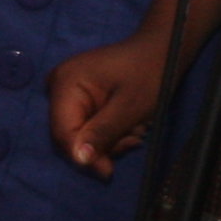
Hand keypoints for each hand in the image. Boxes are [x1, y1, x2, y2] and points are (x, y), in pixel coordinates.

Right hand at [49, 30, 172, 177]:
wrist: (161, 50)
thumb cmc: (149, 73)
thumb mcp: (129, 107)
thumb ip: (102, 133)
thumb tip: (80, 160)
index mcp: (66, 83)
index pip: (63, 132)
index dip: (82, 156)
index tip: (107, 171)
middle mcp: (59, 86)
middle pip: (71, 134)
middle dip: (102, 145)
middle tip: (133, 140)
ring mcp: (68, 90)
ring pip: (81, 133)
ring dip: (110, 139)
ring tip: (136, 130)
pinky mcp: (80, 96)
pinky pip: (88, 124)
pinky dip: (109, 131)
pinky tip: (130, 125)